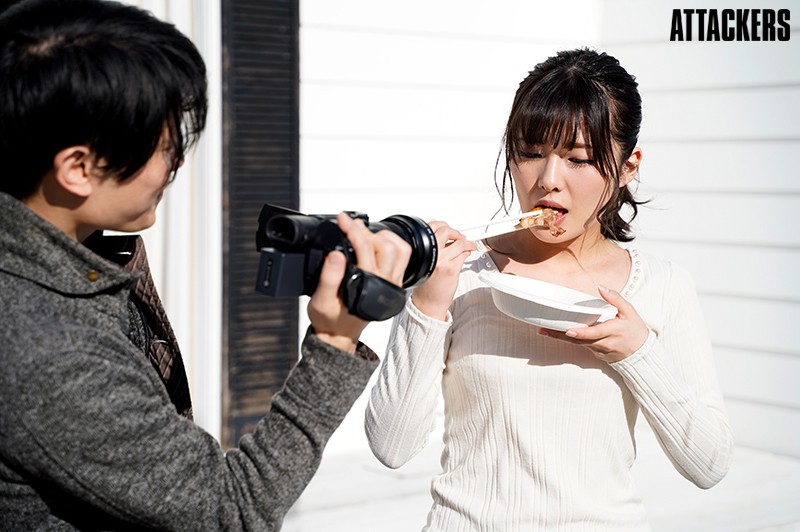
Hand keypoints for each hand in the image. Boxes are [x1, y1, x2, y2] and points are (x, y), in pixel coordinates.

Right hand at [308, 212, 411, 352]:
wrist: (339, 333)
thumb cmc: (330, 319)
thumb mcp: (320, 301)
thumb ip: (328, 278)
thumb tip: (335, 254)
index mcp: (368, 288)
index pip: (366, 250)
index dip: (353, 231)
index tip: (342, 219)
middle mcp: (386, 285)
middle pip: (387, 247)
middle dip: (367, 232)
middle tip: (349, 225)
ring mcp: (393, 283)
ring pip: (401, 250)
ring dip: (384, 236)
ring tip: (363, 232)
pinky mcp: (394, 282)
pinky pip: (402, 257)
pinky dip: (392, 244)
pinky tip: (375, 241)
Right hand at [411, 221, 475, 319]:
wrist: (428, 302)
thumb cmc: (426, 285)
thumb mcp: (425, 263)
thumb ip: (433, 249)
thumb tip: (445, 237)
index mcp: (422, 251)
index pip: (432, 229)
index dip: (442, 226)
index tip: (448, 228)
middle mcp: (432, 254)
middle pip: (445, 231)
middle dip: (455, 232)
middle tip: (459, 236)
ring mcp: (442, 261)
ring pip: (459, 243)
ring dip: (466, 242)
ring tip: (468, 245)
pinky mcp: (452, 269)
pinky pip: (464, 254)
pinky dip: (468, 251)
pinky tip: (468, 253)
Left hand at [538, 286, 648, 362]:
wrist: (642, 354)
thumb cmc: (636, 331)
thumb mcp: (630, 312)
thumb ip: (616, 299)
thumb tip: (601, 287)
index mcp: (613, 331)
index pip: (595, 333)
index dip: (581, 332)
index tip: (569, 330)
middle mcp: (604, 343)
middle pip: (579, 340)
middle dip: (561, 335)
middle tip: (544, 330)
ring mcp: (599, 351)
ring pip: (577, 344)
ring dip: (561, 338)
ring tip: (544, 331)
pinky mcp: (596, 354)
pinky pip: (582, 347)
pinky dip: (570, 341)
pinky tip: (557, 334)